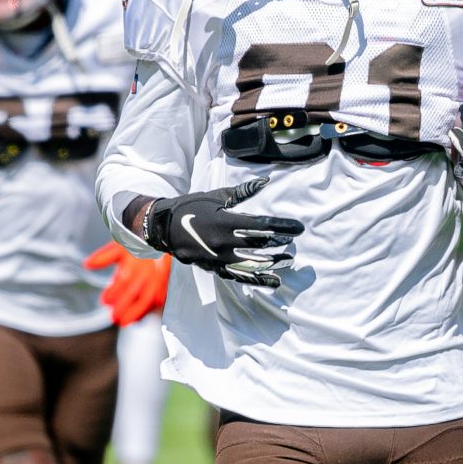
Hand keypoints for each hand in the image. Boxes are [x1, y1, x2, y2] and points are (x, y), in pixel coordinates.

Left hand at [86, 241, 169, 324]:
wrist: (160, 241)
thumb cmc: (139, 244)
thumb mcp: (119, 246)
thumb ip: (103, 257)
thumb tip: (87, 265)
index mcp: (133, 263)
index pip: (122, 281)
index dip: (112, 293)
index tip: (105, 301)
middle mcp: (145, 273)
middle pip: (133, 293)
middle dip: (122, 307)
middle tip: (113, 317)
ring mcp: (156, 281)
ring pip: (146, 300)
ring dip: (135, 313)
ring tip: (123, 322)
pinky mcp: (163, 286)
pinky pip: (156, 302)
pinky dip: (146, 311)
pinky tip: (137, 318)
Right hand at [140, 179, 303, 289]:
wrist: (163, 227)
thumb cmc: (192, 207)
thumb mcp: (216, 196)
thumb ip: (242, 192)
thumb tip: (265, 182)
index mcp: (225, 222)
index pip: (262, 226)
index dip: (283, 227)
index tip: (299, 228)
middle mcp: (224, 242)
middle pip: (260, 245)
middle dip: (280, 244)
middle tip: (294, 243)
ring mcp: (219, 258)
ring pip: (253, 264)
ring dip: (273, 263)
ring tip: (288, 261)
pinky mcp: (214, 269)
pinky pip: (240, 277)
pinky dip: (258, 280)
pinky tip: (273, 281)